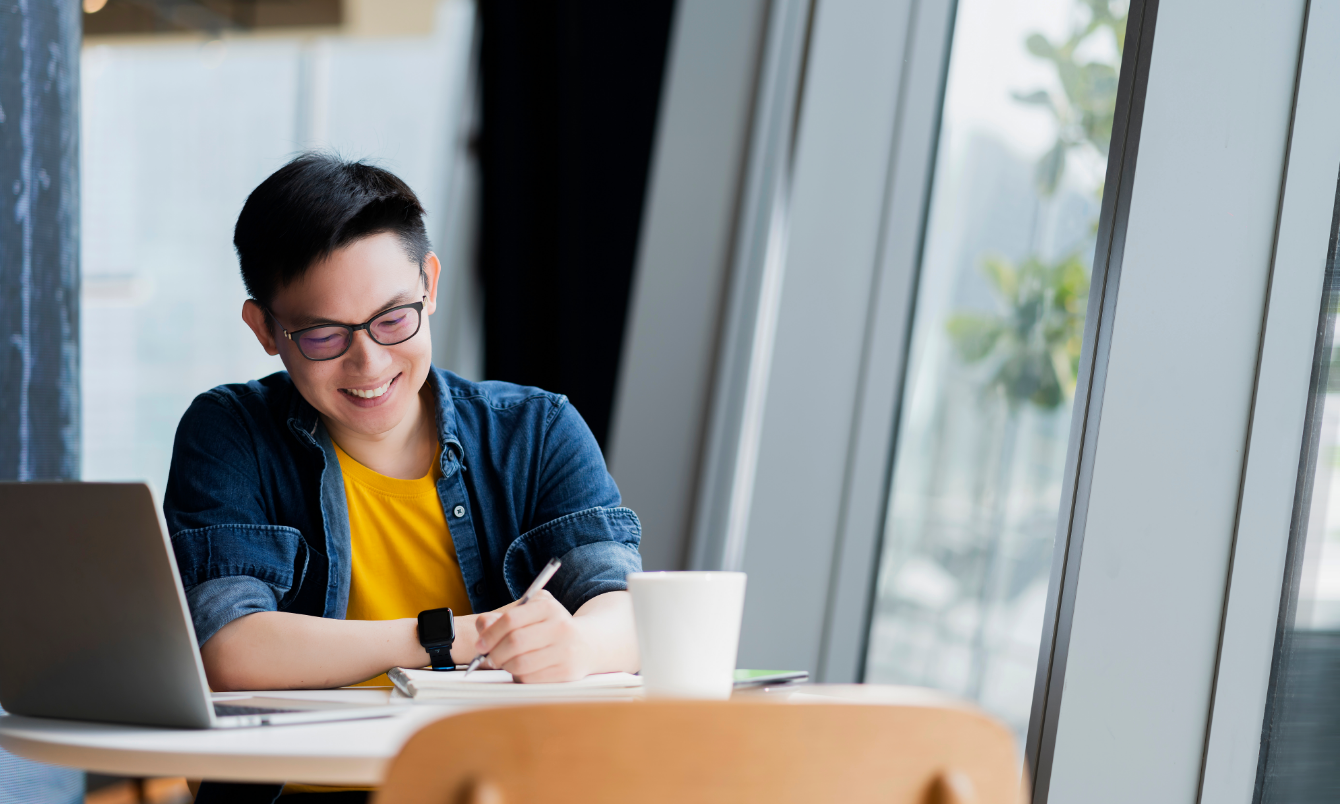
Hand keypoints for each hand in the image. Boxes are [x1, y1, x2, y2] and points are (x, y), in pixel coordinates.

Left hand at [473, 590, 591, 682]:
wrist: (588, 644)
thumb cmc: (551, 627)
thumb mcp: (531, 613)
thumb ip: (503, 617)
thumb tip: (483, 625)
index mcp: (548, 607)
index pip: (511, 619)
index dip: (490, 634)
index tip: (480, 644)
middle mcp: (560, 626)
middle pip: (515, 642)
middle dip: (495, 653)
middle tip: (489, 657)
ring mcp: (565, 650)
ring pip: (520, 663)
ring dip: (505, 666)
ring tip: (505, 663)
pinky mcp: (566, 671)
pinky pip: (530, 678)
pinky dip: (519, 676)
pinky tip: (521, 670)